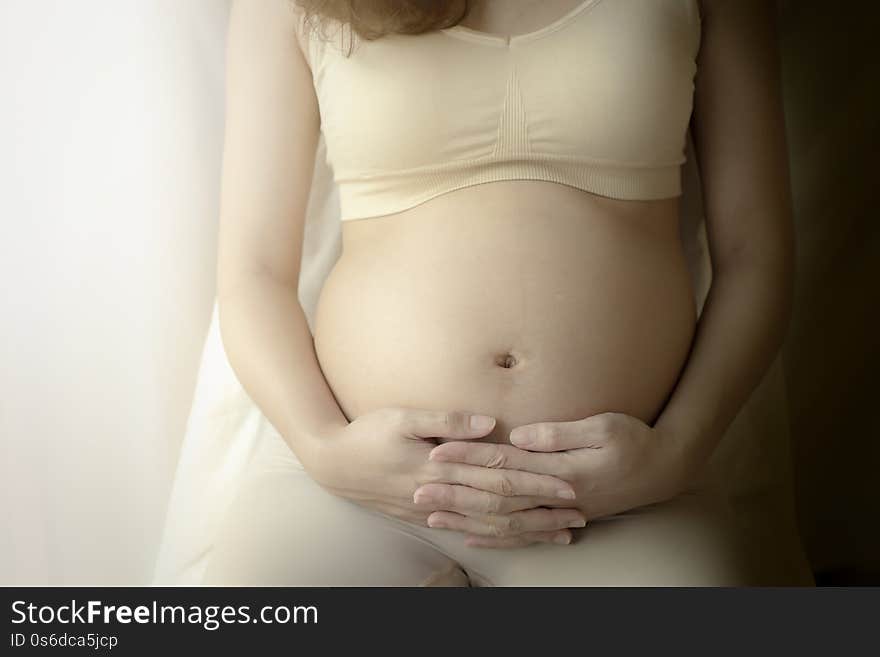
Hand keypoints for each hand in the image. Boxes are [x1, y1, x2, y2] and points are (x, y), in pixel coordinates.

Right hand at [308, 407, 583, 544]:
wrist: (332, 464)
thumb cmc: (367, 433)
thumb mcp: (402, 416)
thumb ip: (446, 421)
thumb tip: (490, 424)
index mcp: (440, 467)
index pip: (498, 476)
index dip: (535, 481)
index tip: (567, 483)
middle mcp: (441, 493)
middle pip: (501, 506)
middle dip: (541, 510)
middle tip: (577, 513)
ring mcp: (434, 509)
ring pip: (489, 524)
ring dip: (526, 528)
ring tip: (558, 532)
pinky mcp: (426, 515)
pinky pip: (469, 529)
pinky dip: (495, 536)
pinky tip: (513, 538)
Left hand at [424, 412, 694, 547]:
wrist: (666, 470)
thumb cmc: (636, 440)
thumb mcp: (604, 426)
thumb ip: (560, 434)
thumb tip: (520, 434)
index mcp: (562, 470)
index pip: (505, 464)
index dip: (469, 458)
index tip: (437, 452)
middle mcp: (556, 497)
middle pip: (496, 497)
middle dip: (455, 493)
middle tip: (418, 489)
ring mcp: (558, 512)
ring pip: (504, 521)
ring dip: (467, 518)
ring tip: (432, 515)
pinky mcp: (563, 518)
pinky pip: (524, 534)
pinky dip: (496, 536)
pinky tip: (471, 536)